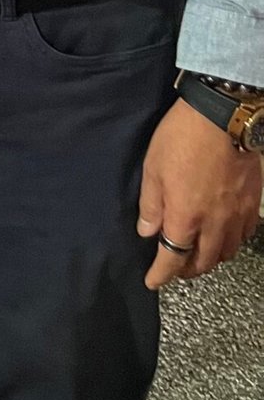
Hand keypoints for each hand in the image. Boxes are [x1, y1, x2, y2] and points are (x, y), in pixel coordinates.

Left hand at [138, 97, 261, 288]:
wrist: (224, 117)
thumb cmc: (182, 138)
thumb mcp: (153, 168)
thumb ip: (151, 204)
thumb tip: (147, 231)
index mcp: (185, 217)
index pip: (172, 259)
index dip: (161, 275)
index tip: (153, 281)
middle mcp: (214, 223)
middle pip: (203, 262)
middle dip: (187, 271)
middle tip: (175, 269)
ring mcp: (237, 215)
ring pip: (226, 252)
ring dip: (210, 259)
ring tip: (198, 254)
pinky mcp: (252, 203)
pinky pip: (245, 235)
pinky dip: (232, 242)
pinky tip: (225, 235)